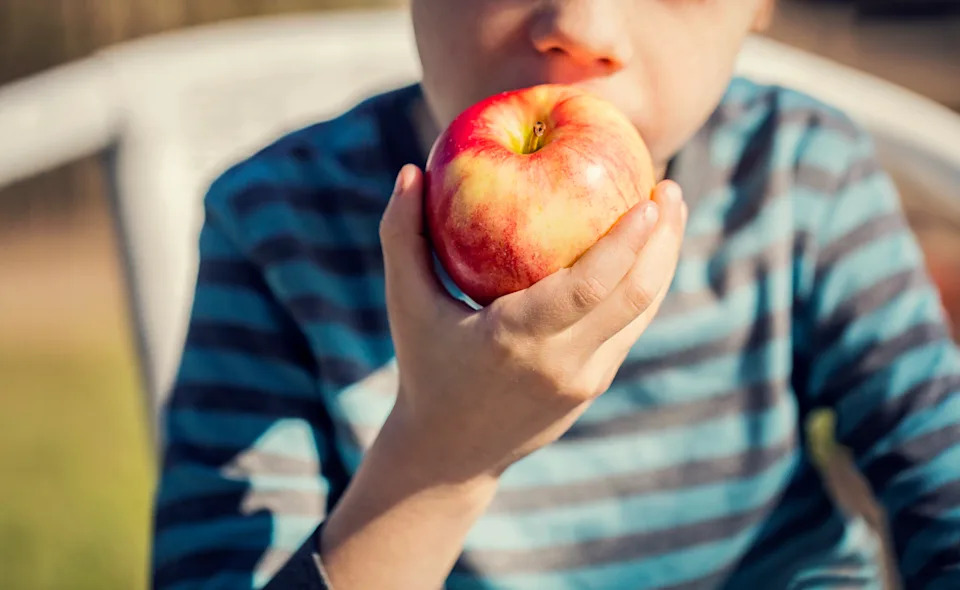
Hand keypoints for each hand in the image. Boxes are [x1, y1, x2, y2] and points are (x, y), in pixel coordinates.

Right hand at [379, 163, 686, 483]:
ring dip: (663, 260)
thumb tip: (410, 170)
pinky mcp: (595, 386)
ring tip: (671, 212)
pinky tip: (647, 251)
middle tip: (671, 189)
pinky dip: (645, 285)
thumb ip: (402, 236)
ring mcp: (585, 380)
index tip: (650, 197)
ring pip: (643, 313)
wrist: (450, 454)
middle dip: (663, 240)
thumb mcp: (406, 304)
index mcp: (516, 339)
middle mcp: (562, 363)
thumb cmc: (425, 367)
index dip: (626, 242)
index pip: (588, 288)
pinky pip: (631, 327)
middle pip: (635, 297)